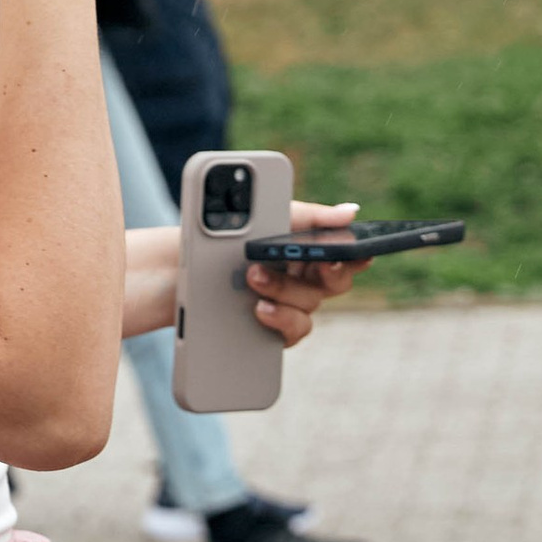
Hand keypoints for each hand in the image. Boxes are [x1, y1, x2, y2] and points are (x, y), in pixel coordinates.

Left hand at [245, 199, 361, 346]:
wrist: (187, 263)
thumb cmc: (231, 237)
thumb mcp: (272, 218)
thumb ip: (312, 216)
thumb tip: (351, 212)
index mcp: (308, 254)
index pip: (343, 257)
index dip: (355, 257)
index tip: (351, 249)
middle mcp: (304, 281)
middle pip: (337, 283)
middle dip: (331, 271)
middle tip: (320, 259)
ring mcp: (290, 306)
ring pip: (311, 304)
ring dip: (286, 289)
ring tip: (255, 276)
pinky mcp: (274, 329)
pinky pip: (293, 330)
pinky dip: (280, 318)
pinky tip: (260, 307)